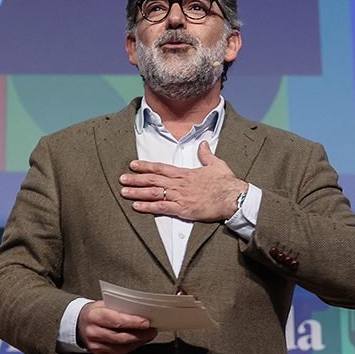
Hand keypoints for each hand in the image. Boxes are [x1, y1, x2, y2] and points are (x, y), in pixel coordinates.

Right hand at [77, 301, 156, 353]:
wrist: (79, 323)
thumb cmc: (95, 312)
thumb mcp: (104, 305)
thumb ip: (120, 309)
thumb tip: (141, 312)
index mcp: (94, 316)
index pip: (117, 320)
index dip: (133, 322)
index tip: (146, 322)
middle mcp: (93, 332)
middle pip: (120, 337)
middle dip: (139, 335)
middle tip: (151, 331)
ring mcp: (95, 345)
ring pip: (121, 347)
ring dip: (137, 342)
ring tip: (148, 336)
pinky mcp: (99, 353)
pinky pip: (118, 353)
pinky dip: (130, 348)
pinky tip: (137, 342)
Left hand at [119, 141, 246, 220]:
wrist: (233, 197)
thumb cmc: (226, 182)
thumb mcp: (216, 164)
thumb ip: (206, 154)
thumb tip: (203, 144)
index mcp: (185, 173)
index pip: (161, 168)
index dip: (145, 166)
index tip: (133, 165)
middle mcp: (179, 184)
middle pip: (153, 180)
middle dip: (136, 179)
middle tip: (121, 179)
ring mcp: (180, 196)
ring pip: (153, 193)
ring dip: (137, 192)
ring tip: (123, 192)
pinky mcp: (183, 209)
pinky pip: (162, 208)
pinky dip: (148, 207)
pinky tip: (136, 206)